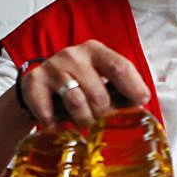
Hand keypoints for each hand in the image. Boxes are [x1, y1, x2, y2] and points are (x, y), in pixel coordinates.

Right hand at [19, 41, 150, 126]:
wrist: (37, 87)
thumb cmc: (77, 85)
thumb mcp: (99, 79)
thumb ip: (119, 88)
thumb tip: (142, 103)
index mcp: (96, 51)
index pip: (120, 67)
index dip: (133, 87)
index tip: (141, 103)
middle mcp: (74, 55)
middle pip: (99, 93)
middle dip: (103, 114)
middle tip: (101, 120)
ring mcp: (53, 67)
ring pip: (76, 102)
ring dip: (82, 120)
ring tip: (82, 122)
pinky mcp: (34, 82)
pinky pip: (48, 111)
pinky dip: (54, 124)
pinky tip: (57, 125)